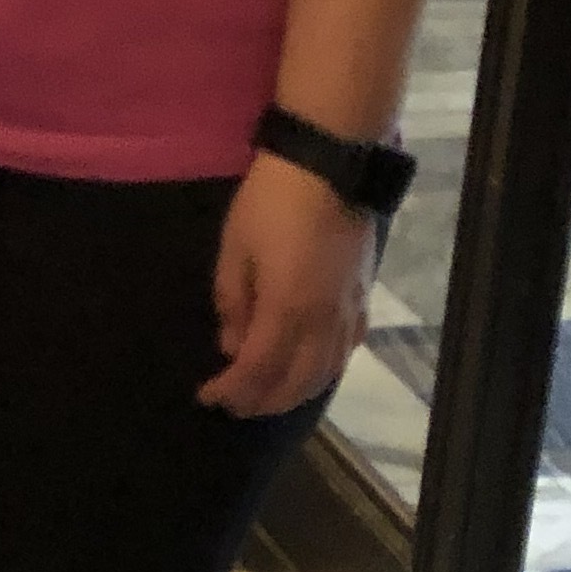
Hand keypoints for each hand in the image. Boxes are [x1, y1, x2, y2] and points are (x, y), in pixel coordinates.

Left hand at [204, 152, 370, 417]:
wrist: (329, 166)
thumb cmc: (271, 202)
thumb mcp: (235, 249)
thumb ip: (233, 303)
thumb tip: (231, 345)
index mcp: (286, 309)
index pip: (257, 369)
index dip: (232, 390)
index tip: (208, 396)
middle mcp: (323, 321)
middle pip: (294, 382)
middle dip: (261, 401)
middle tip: (233, 405)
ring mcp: (348, 311)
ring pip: (326, 373)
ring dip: (294, 394)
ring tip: (267, 397)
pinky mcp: (363, 297)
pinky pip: (347, 350)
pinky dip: (325, 372)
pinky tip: (311, 372)